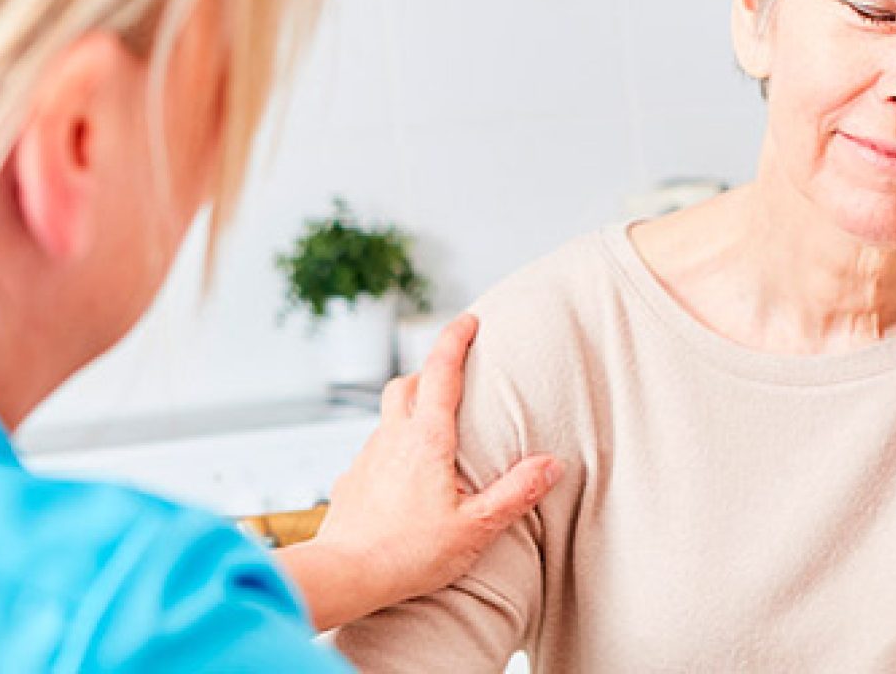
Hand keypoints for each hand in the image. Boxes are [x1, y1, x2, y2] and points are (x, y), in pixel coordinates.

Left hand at [277, 314, 561, 630]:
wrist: (343, 574)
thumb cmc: (409, 554)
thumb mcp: (475, 527)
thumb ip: (515, 492)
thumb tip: (551, 463)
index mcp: (426, 437)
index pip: (440, 369)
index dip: (455, 338)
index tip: (469, 320)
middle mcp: (393, 435)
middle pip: (407, 382)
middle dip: (429, 371)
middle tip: (453, 378)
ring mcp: (368, 455)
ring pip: (389, 414)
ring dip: (410, 408)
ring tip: (434, 431)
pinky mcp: (352, 477)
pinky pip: (376, 447)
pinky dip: (393, 446)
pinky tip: (404, 476)